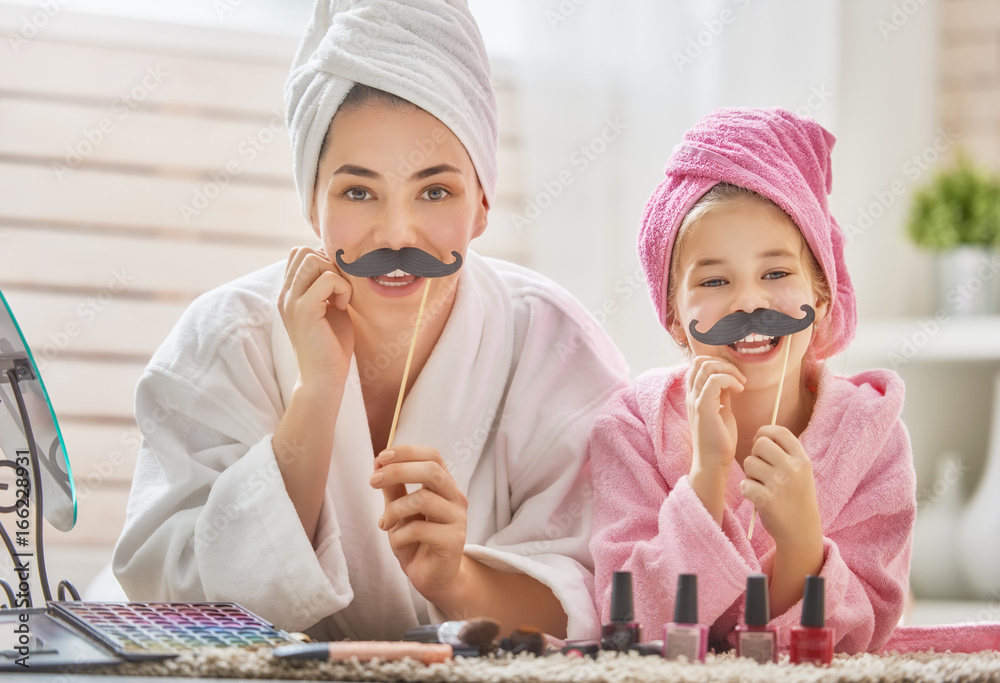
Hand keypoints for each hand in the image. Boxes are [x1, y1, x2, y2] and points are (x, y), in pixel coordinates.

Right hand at [278, 246, 353, 387]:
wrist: (324, 378)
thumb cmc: (331, 345)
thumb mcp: (330, 307)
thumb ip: (329, 285)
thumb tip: (341, 262)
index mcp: (289, 293)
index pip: (298, 254)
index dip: (323, 260)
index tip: (336, 284)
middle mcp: (286, 294)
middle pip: (303, 251)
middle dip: (329, 263)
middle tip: (339, 290)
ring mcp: (292, 301)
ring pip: (313, 259)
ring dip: (335, 274)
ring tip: (341, 298)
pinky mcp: (304, 310)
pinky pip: (327, 278)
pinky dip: (342, 288)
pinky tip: (343, 306)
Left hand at [369, 445, 468, 600]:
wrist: (434, 578)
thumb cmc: (417, 542)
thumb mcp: (400, 511)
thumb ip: (394, 487)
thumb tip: (379, 461)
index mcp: (444, 486)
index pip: (433, 456)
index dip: (407, 452)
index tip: (381, 457)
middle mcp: (455, 498)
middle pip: (432, 470)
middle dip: (398, 471)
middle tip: (372, 481)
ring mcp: (458, 519)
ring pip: (423, 499)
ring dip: (394, 509)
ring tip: (385, 523)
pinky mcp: (454, 541)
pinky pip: (420, 529)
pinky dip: (399, 535)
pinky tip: (397, 542)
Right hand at [687, 356, 745, 471]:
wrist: (713, 462)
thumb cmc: (719, 440)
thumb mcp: (722, 410)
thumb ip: (722, 394)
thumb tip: (730, 380)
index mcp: (694, 395)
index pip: (698, 365)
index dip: (718, 363)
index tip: (735, 376)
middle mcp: (691, 395)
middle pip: (700, 362)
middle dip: (724, 363)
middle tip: (739, 377)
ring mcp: (695, 400)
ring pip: (706, 367)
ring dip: (728, 370)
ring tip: (740, 383)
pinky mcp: (703, 407)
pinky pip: (714, 380)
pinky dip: (730, 379)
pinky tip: (739, 389)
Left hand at [740, 425, 822, 548]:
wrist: (801, 530)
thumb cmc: (796, 497)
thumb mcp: (801, 472)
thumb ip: (785, 453)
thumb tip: (760, 435)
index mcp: (802, 459)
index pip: (779, 432)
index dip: (764, 432)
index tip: (759, 441)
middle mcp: (792, 468)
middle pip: (760, 443)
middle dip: (755, 455)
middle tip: (761, 470)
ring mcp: (779, 483)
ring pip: (749, 462)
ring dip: (750, 474)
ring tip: (762, 485)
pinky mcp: (766, 499)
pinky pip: (744, 483)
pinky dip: (747, 490)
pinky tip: (758, 497)